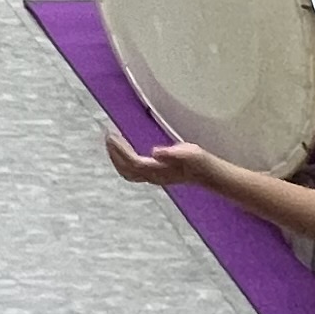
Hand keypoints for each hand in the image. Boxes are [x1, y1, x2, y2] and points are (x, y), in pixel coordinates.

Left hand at [101, 130, 215, 189]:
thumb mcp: (189, 153)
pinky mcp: (154, 176)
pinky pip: (131, 172)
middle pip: (125, 169)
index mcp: (158, 171)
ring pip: (126, 173)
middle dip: (114, 153)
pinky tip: (122, 152)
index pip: (133, 162)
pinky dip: (122, 162)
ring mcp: (152, 178)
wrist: (206, 173)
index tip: (112, 135)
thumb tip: (155, 152)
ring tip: (111, 142)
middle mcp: (152, 177)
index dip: (120, 149)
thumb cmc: (198, 161)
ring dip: (116, 158)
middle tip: (108, 135)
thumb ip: (172, 153)